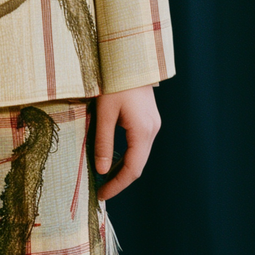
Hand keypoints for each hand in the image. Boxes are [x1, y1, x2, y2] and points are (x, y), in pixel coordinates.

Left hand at [93, 84, 160, 200]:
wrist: (130, 58)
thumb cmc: (114, 81)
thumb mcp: (104, 113)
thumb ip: (103, 142)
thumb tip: (102, 171)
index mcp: (142, 131)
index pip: (132, 169)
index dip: (117, 185)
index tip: (101, 195)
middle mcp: (152, 130)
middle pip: (138, 165)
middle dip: (120, 180)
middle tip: (101, 191)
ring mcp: (153, 124)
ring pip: (140, 156)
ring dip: (124, 169)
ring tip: (104, 178)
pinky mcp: (149, 119)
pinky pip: (140, 145)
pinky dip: (128, 156)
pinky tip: (114, 160)